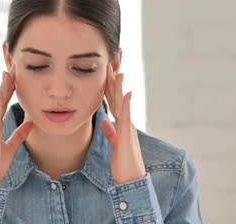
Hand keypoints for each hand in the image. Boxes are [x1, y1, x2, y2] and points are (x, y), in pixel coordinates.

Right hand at [0, 66, 32, 185]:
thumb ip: (19, 134)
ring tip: (7, 73)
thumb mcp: (11, 147)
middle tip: (12, 66)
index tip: (15, 75)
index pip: (4, 102)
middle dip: (6, 82)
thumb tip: (29, 123)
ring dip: (2, 87)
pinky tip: (0, 91)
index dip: (10, 88)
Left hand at [101, 65, 146, 183]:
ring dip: (119, 85)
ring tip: (117, 69)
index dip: (110, 82)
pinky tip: (127, 93)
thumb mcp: (114, 143)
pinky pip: (126, 117)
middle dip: (116, 75)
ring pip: (122, 102)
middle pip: (118, 94)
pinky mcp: (127, 134)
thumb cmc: (123, 162)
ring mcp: (127, 126)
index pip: (113, 97)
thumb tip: (105, 122)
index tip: (108, 66)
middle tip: (116, 57)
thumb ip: (110, 131)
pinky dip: (126, 104)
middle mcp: (125, 120)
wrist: (131, 178)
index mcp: (121, 122)